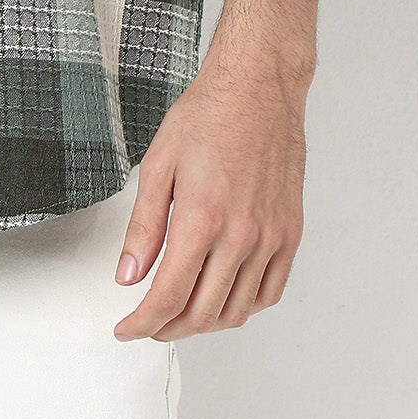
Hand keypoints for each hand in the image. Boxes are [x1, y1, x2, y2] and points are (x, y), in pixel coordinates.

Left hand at [110, 42, 309, 341]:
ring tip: (181, 313)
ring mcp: (270, 238)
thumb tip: (128, 275)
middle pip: (202, 313)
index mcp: (202, 220)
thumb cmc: (208, 117)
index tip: (127, 329)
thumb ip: (143, 227)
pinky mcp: (290, 234)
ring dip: (205, 323)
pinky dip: (244, 307)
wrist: (258, 89)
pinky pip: (270, 292)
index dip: (142, 323)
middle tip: (148, 323)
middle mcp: (241, 237)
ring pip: (237, 311)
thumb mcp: (158, 164)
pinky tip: (224, 296)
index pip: (168, 297)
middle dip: (168, 328)